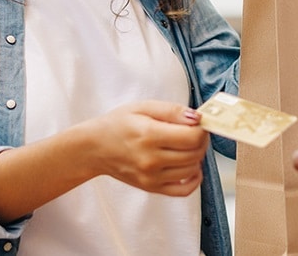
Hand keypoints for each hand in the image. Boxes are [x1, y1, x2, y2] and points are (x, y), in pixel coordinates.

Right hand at [92, 101, 208, 196]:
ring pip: (192, 170)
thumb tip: (196, 117)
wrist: (95, 148)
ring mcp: (152, 177)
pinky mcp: (151, 188)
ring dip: (197, 156)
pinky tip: (190, 166)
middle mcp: (151, 159)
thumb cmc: (118, 124)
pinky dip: (194, 179)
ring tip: (188, 144)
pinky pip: (183, 190)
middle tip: (196, 131)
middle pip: (194, 153)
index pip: (192, 137)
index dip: (202, 128)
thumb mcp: (142, 107)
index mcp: (150, 135)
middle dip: (202, 140)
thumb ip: (171, 111)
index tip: (199, 122)